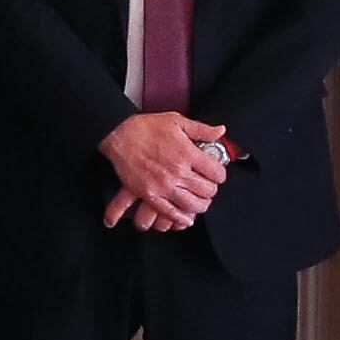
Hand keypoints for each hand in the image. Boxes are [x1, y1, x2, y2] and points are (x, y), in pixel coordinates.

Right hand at [99, 112, 232, 231]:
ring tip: (200, 200)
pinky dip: (181, 218)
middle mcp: (177, 172)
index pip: (216, 173)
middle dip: (211, 189)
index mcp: (187, 154)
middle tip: (208, 186)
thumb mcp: (177, 121)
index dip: (219, 173)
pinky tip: (186, 218)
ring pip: (193, 204)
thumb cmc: (146, 127)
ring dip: (200, 204)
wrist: (119, 135)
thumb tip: (221, 131)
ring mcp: (164, 186)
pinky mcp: (150, 195)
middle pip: (207, 190)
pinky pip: (170, 213)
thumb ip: (201, 129)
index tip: (216, 173)